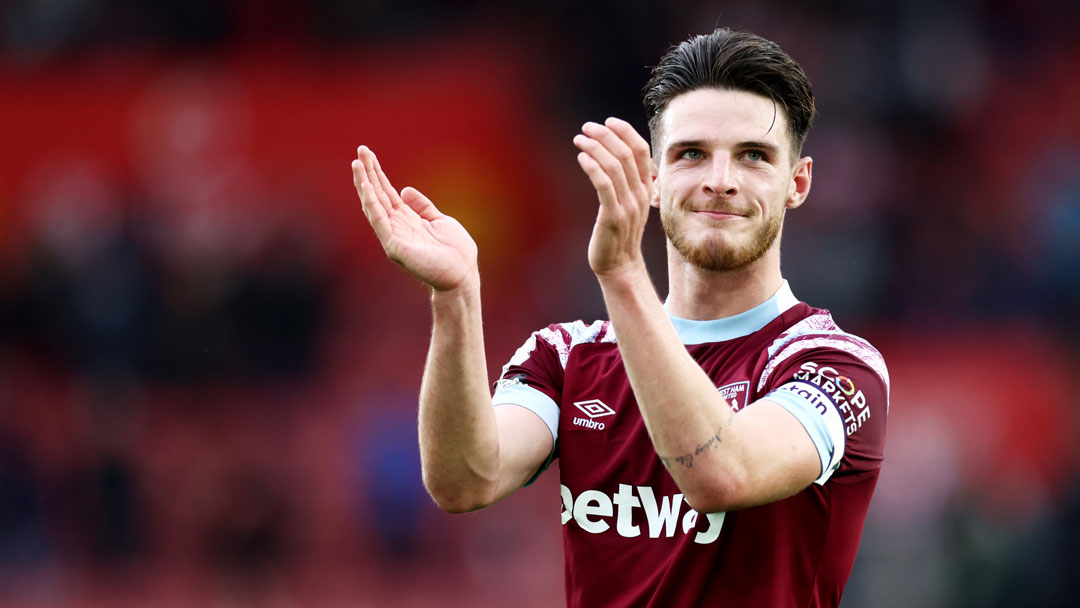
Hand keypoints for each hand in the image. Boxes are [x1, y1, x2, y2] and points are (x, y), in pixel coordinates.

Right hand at [352, 146, 478, 291]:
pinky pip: (380, 222)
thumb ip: (422, 206)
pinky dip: (372, 204)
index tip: (368, 154)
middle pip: (377, 195)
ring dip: (364, 184)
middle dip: (368, 173)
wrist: (462, 275)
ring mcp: (393, 236)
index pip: (386, 193)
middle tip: (360, 150)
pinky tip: (366, 187)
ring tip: (357, 164)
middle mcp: (396, 226)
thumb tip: (404, 189)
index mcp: (406, 220)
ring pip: (373, 206)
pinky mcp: (394, 246)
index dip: (378, 173)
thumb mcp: (439, 220)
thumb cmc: (455, 252)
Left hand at [573, 117, 654, 277]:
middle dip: (606, 135)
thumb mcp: (628, 204)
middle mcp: (641, 194)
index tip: (608, 121)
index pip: (641, 151)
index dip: (626, 132)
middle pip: (627, 154)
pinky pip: (604, 186)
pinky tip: (582, 158)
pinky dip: (593, 168)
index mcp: (647, 188)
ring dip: (595, 148)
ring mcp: (628, 206)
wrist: (619, 265)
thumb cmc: (619, 233)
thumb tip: (614, 158)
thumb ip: (626, 183)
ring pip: (614, 166)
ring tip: (580, 138)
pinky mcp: (613, 217)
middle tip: (587, 127)